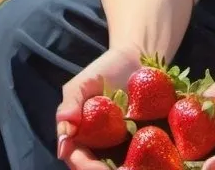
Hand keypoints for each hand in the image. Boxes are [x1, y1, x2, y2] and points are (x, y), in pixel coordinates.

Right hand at [56, 45, 140, 168]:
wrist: (138, 56)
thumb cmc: (107, 68)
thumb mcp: (84, 82)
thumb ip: (70, 104)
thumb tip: (63, 137)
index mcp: (80, 134)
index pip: (77, 158)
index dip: (87, 166)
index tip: (101, 169)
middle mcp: (97, 144)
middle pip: (95, 167)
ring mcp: (118, 144)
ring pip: (116, 166)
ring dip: (123, 169)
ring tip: (135, 169)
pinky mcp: (140, 139)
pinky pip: (138, 157)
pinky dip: (141, 163)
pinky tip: (150, 163)